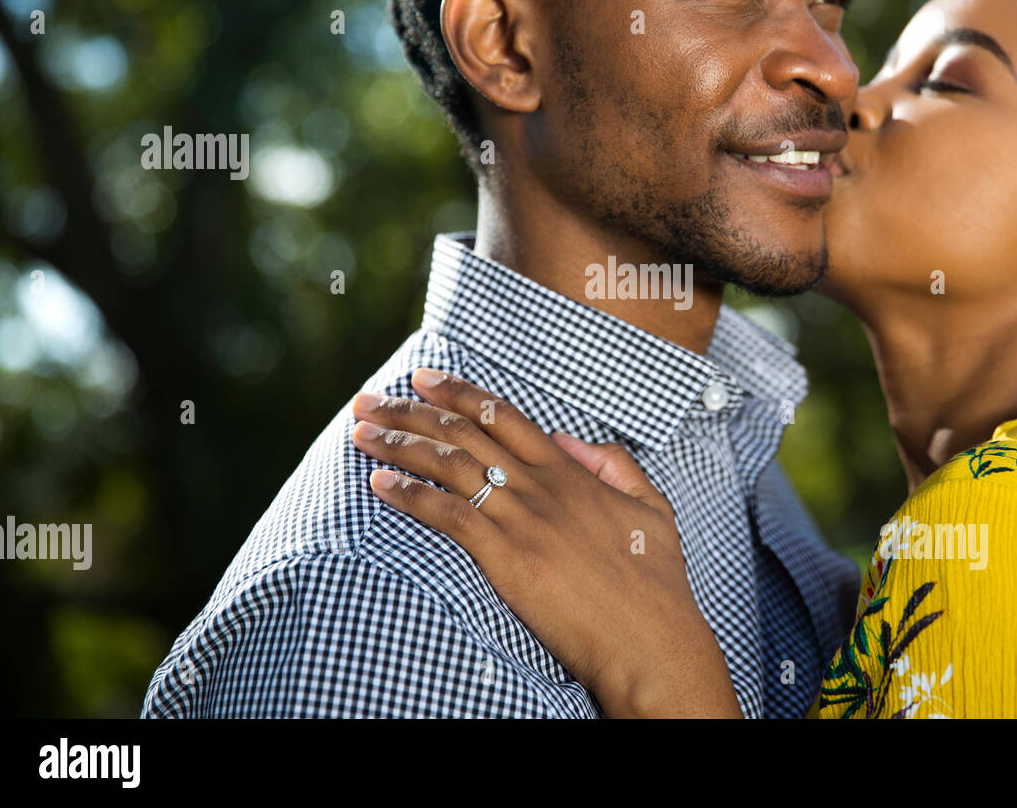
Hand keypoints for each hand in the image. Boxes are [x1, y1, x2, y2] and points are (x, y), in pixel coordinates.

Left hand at [349, 368, 741, 717]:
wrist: (650, 638)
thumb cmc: (656, 582)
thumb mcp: (650, 506)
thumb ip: (613, 463)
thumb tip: (567, 438)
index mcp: (571, 472)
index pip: (505, 416)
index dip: (460, 393)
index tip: (424, 378)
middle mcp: (541, 486)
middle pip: (464, 433)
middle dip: (410, 410)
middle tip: (369, 401)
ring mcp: (523, 519)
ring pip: (449, 466)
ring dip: (398, 445)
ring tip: (360, 434)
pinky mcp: (507, 557)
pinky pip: (449, 514)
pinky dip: (410, 495)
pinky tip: (380, 484)